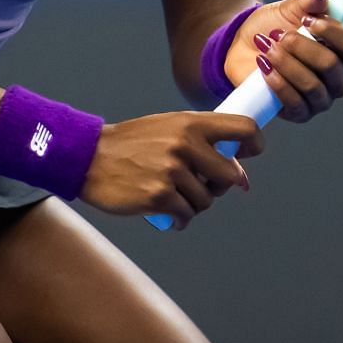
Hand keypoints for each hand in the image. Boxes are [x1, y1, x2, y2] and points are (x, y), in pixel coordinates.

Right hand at [79, 111, 262, 230]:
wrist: (88, 157)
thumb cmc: (132, 144)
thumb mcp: (167, 128)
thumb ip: (202, 142)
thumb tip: (240, 175)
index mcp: (191, 123)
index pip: (243, 127)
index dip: (254, 144)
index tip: (247, 155)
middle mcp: (185, 144)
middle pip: (230, 176)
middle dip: (218, 186)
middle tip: (199, 185)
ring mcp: (172, 171)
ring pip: (207, 200)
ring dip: (194, 204)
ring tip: (173, 196)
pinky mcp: (159, 196)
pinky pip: (186, 216)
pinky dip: (179, 219)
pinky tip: (167, 213)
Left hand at [223, 0, 342, 123]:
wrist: (243, 46)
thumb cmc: (273, 28)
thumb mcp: (289, 9)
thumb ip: (307, 2)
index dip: (332, 32)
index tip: (308, 20)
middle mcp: (338, 78)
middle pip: (331, 66)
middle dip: (302, 47)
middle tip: (280, 34)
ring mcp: (320, 99)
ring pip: (312, 85)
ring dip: (286, 63)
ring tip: (267, 47)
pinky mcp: (300, 113)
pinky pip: (295, 103)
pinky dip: (278, 83)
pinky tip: (264, 67)